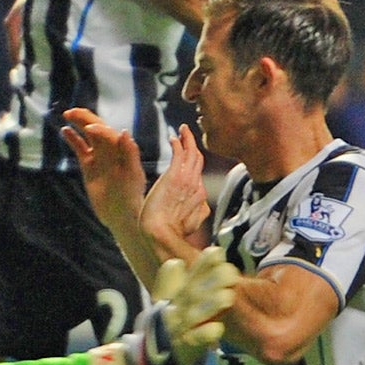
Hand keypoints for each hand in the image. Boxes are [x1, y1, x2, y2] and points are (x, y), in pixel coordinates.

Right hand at [61, 107, 143, 229]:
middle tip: (71, 112)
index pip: (108, 134)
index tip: (88, 128)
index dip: (99, 128)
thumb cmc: (132, 195)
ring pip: (87, 135)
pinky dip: (72, 139)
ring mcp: (98, 157)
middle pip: (97, 129)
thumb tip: (123, 131)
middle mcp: (110, 150)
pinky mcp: (88, 166)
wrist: (122, 215)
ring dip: (78, 124)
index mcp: (121, 150)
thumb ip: (129, 153)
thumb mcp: (133, 174)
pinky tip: (64, 131)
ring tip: (67, 114)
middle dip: (85, 119)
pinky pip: (79, 148)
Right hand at [122, 245, 240, 364]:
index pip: (190, 277)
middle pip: (194, 292)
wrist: (146, 359)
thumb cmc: (162, 327)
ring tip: (228, 297)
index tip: (217, 251)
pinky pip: (195, 342)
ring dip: (210, 305)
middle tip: (231, 271)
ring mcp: (181, 329)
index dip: (203, 264)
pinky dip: (205, 335)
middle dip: (212, 281)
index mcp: (176, 298)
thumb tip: (176, 262)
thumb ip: (170, 282)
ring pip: (196, 315)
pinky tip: (218, 329)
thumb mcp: (162, 303)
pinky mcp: (185, 349)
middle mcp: (178, 310)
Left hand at [141, 124, 209, 252]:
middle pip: (199, 161)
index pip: (199, 176)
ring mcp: (187, 180)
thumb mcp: (189, 225)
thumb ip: (197, 215)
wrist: (161, 233)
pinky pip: (181, 153)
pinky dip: (180, 142)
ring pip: (193, 154)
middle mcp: (197, 186)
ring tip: (183, 130)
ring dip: (188, 140)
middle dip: (194, 146)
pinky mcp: (175, 175)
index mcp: (199, 198)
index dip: (194, 165)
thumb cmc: (168, 233)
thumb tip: (203, 208)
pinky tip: (174, 137)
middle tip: (187, 135)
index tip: (188, 157)